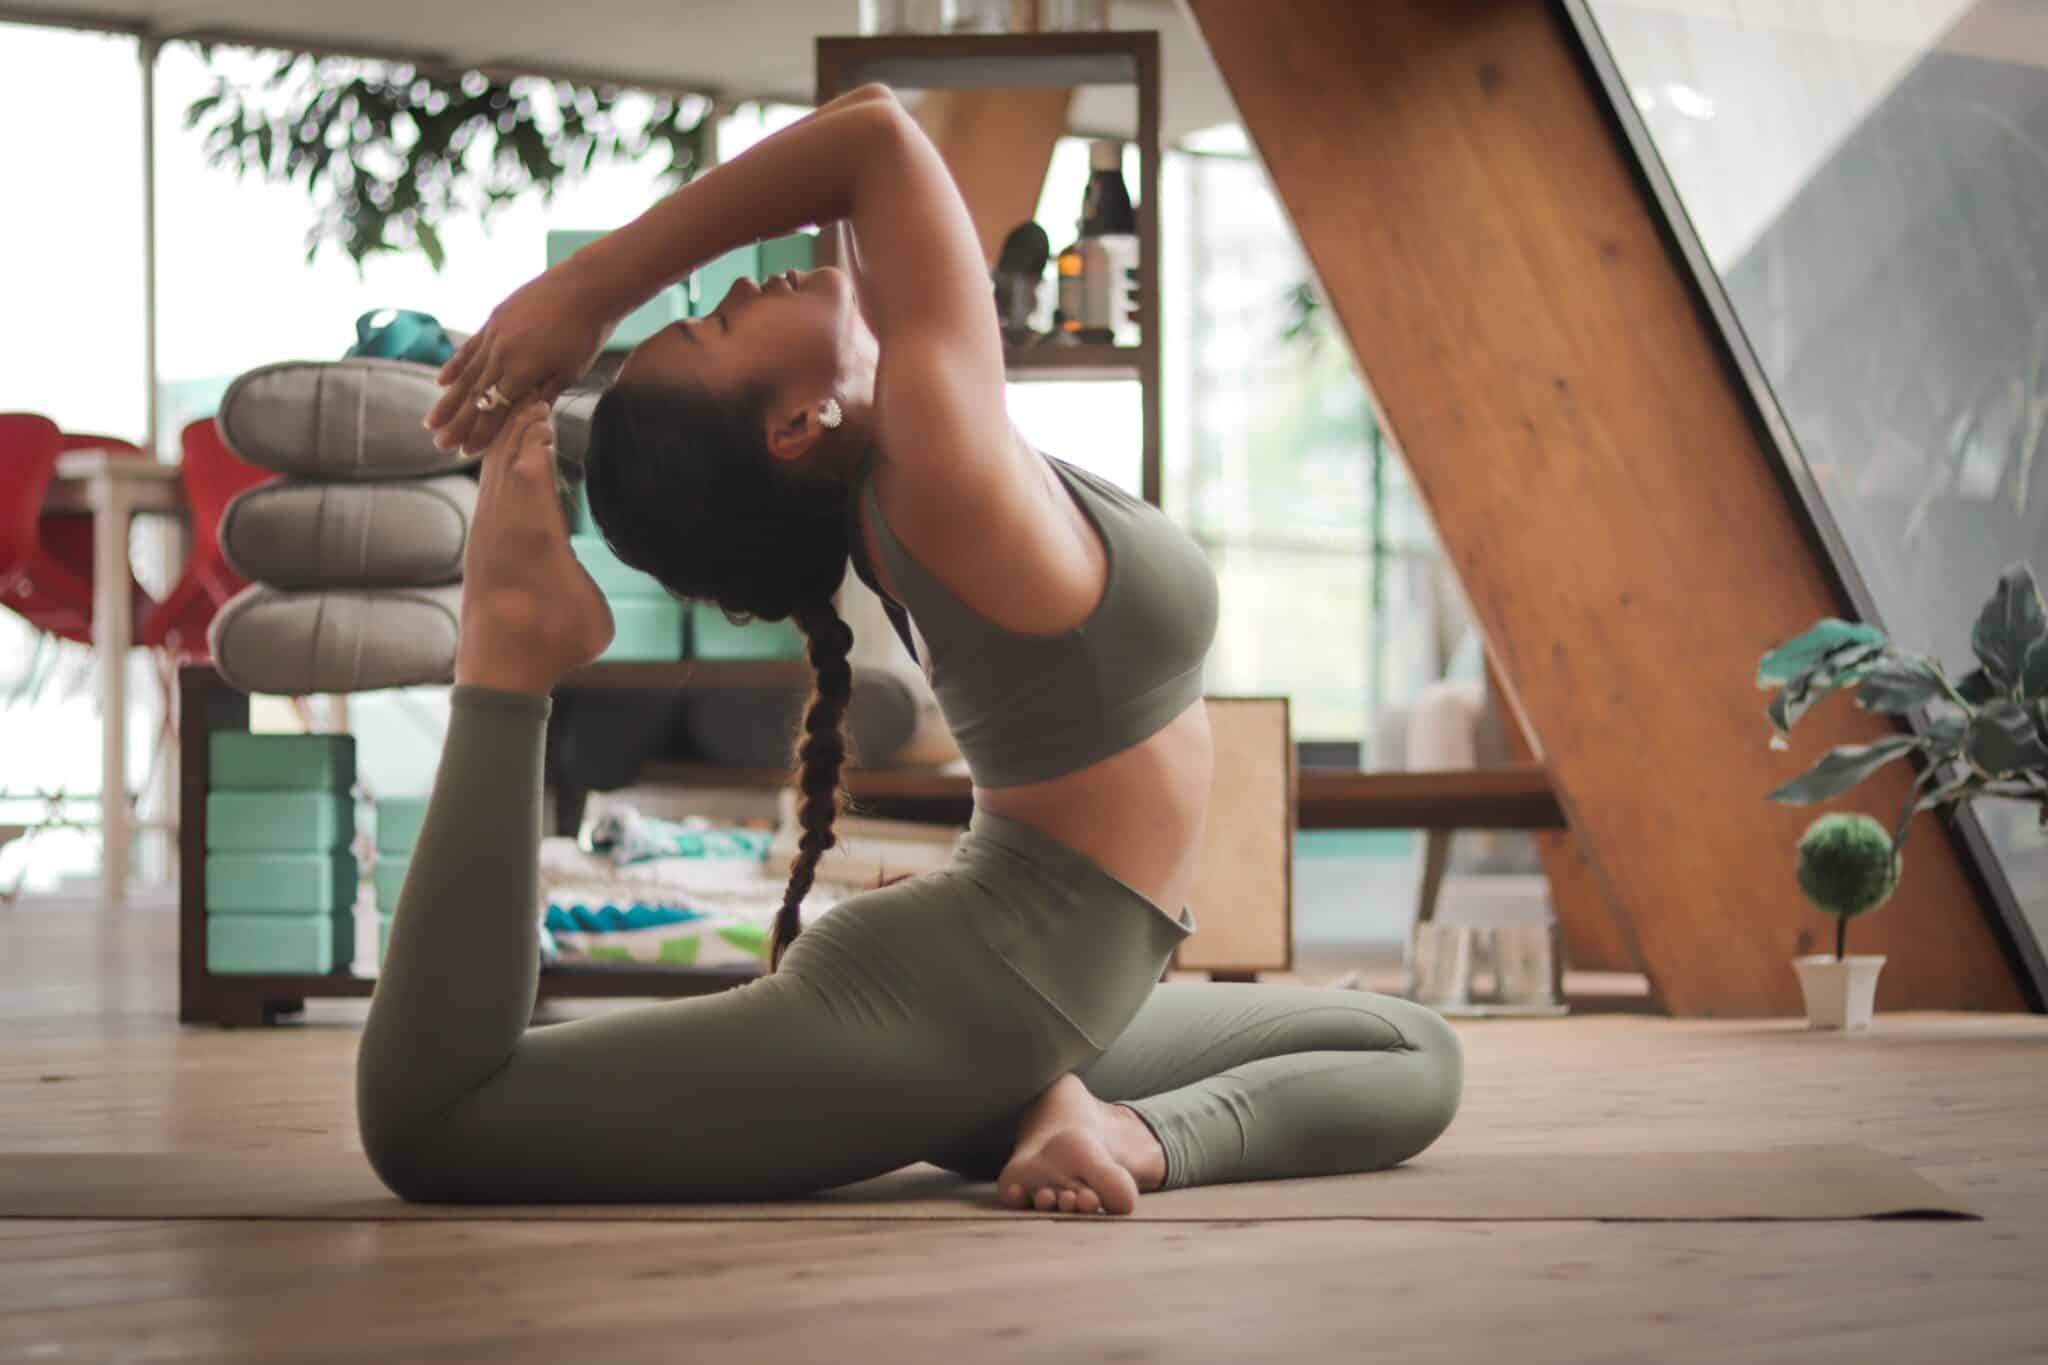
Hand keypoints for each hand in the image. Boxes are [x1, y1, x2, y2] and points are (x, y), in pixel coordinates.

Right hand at [426, 263, 616, 455]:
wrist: (584, 286)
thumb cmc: (585, 333)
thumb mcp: (570, 372)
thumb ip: (543, 395)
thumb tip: (525, 420)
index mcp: (522, 372)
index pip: (496, 410)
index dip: (481, 433)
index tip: (467, 452)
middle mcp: (502, 354)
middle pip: (474, 396)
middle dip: (457, 424)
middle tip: (440, 445)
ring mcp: (494, 335)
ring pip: (466, 374)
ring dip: (448, 400)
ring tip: (431, 422)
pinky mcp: (494, 319)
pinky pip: (469, 348)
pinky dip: (454, 366)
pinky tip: (442, 381)